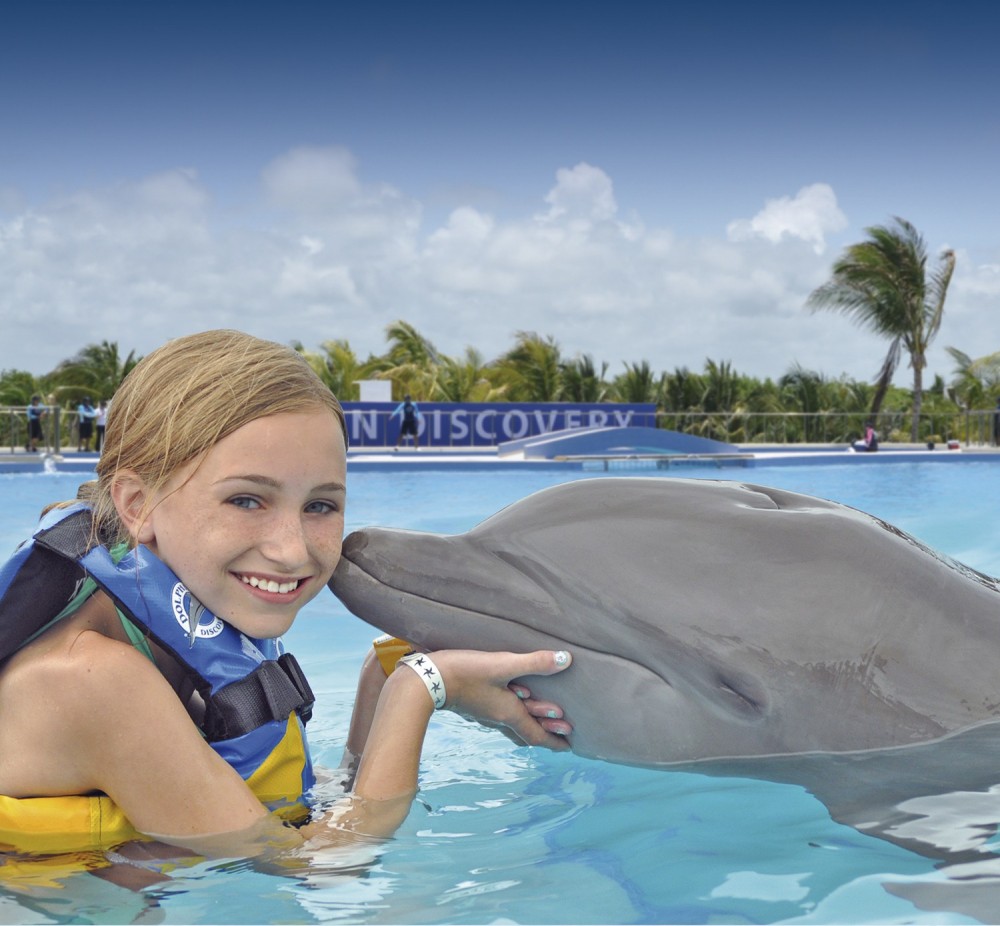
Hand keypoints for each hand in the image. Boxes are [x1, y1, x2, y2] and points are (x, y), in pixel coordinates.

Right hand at [430, 649, 572, 750]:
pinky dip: (513, 712)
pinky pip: (500, 714)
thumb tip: (566, 660)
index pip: (536, 735)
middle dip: (546, 732)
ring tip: (542, 717)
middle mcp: (498, 718)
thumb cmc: (466, 674)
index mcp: (509, 714)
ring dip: (530, 722)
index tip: (569, 747)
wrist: (427, 680)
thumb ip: (534, 663)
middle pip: (525, 732)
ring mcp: (484, 713)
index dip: (554, 742)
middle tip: (564, 730)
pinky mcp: (474, 704)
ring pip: (512, 724)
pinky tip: (510, 699)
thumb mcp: (503, 665)